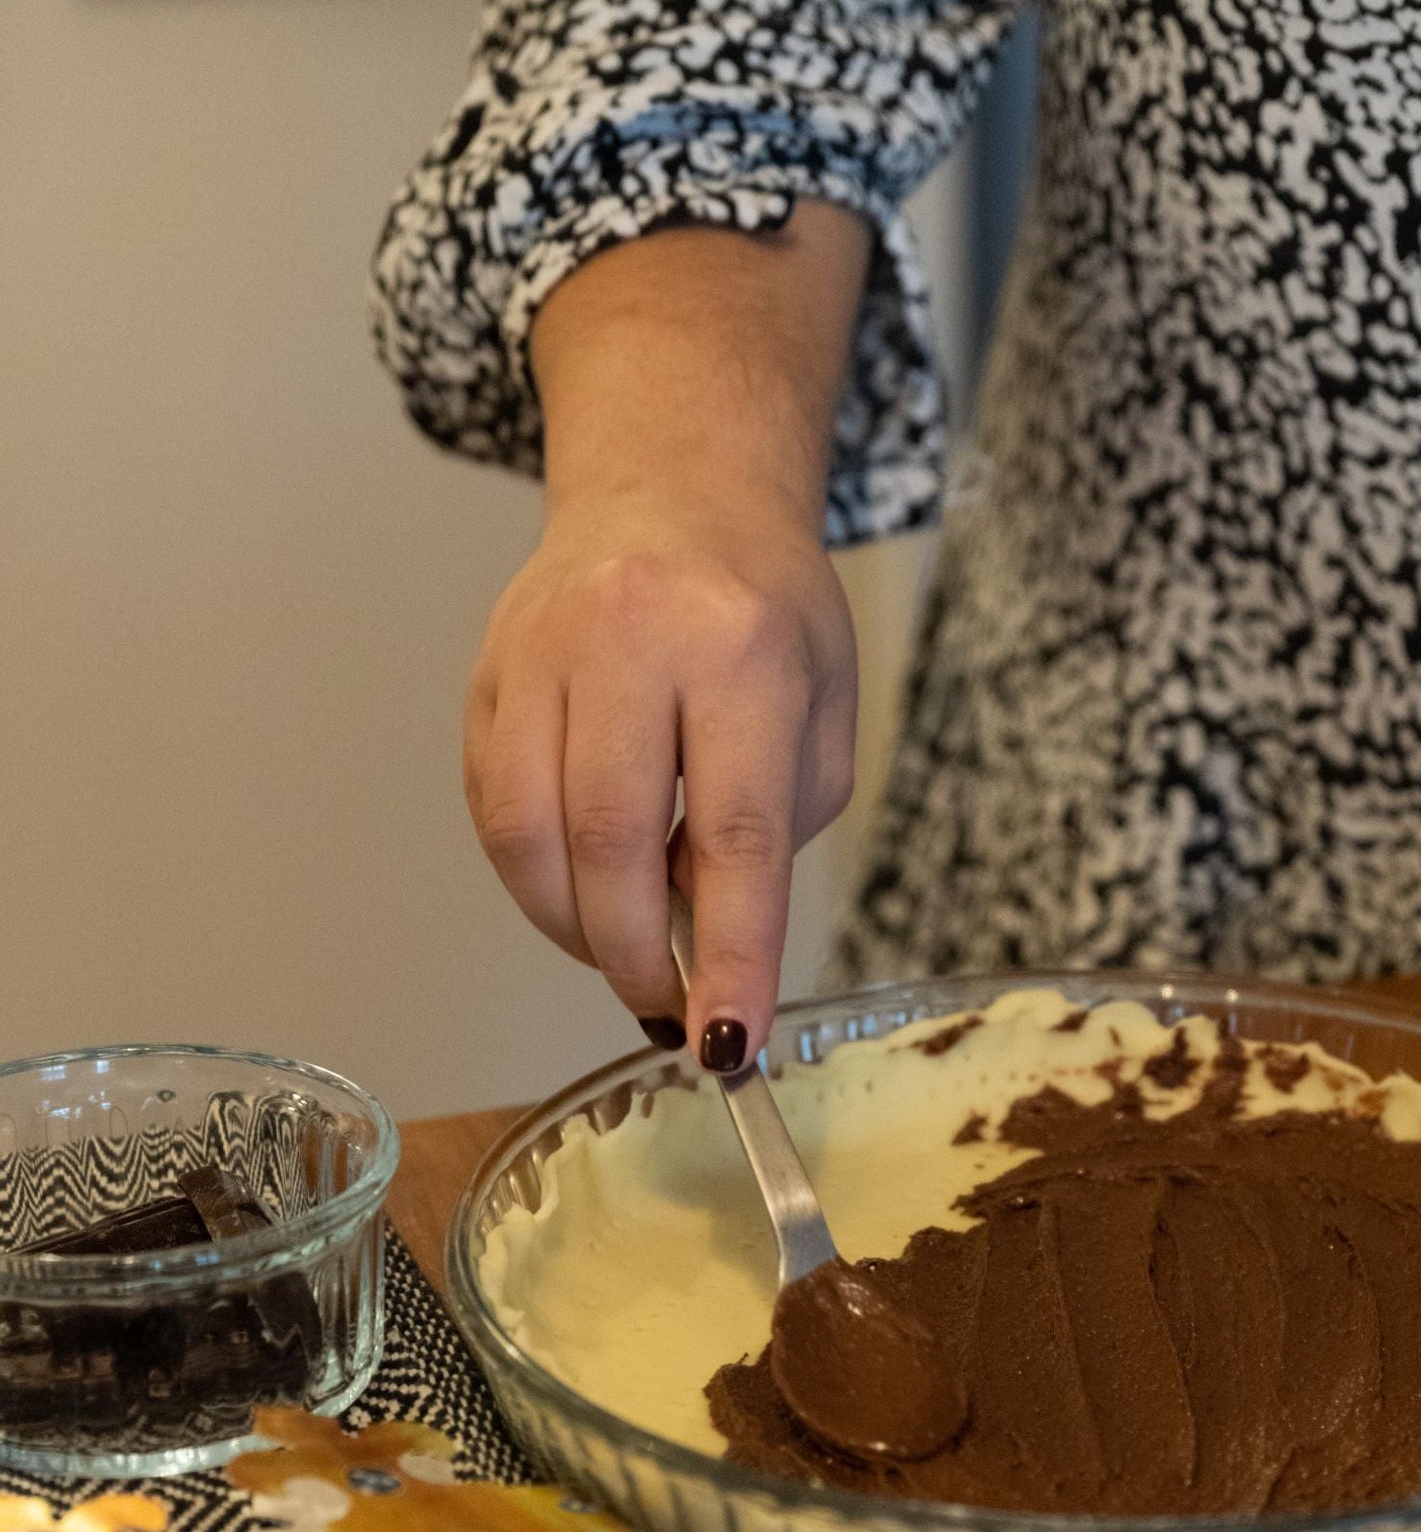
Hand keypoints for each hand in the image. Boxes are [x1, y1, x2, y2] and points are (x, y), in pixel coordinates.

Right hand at [463, 487, 857, 1064]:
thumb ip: (776, 824)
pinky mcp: (485, 675)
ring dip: (572, 927)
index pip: (736, 834)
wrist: (673, 490)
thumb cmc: (762, 611)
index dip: (730, 954)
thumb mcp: (822, 706)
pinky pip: (491, 810)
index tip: (726, 1041)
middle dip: (637, 955)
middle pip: (611, 842)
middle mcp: (630, 641)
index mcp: (740, 649)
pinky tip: (578, 888)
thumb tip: (701, 932)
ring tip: (621, 951)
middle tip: (669, 1006)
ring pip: (528, 835)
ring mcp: (541, 652)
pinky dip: (532, 876)